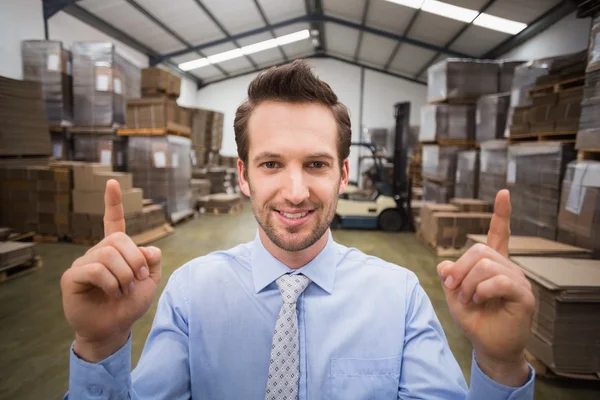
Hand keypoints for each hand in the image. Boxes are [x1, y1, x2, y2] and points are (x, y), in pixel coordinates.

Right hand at [61, 180, 161, 361]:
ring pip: (108, 254)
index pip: (113, 221)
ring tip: (125, 290)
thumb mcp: (150, 281)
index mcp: (116, 250)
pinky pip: (95, 269)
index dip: (113, 202)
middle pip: (118, 239)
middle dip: (135, 261)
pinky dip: (111, 282)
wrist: (114, 328)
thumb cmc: (130, 304)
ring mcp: (83, 263)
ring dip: (125, 275)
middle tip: (139, 280)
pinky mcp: (72, 277)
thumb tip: (147, 248)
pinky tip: (112, 293)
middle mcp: (98, 252)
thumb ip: (153, 261)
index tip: (112, 182)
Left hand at [437, 190, 533, 386]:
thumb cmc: (474, 319)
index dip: (501, 213)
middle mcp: (508, 267)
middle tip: (453, 289)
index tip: (504, 192)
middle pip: (479, 250)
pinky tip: (478, 301)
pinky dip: (481, 291)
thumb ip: (449, 276)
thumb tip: (444, 264)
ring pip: (486, 265)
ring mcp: (518, 280)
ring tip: (467, 300)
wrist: (488, 345)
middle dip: (459, 269)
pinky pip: (498, 281)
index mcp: (493, 264)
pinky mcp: (524, 295)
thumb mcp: (453, 295)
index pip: (499, 233)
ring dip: (468, 284)